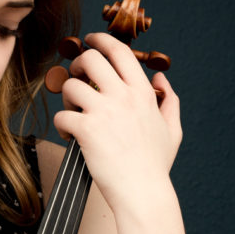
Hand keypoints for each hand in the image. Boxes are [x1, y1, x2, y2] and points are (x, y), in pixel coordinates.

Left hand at [53, 32, 181, 214]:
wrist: (143, 192)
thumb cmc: (155, 166)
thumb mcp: (172, 130)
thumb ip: (169, 101)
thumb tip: (160, 79)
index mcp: (142, 93)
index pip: (119, 52)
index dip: (101, 40)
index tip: (91, 41)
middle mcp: (123, 97)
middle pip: (90, 59)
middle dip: (77, 63)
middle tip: (75, 76)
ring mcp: (104, 112)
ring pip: (72, 86)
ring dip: (67, 97)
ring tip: (73, 112)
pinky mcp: (86, 130)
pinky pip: (63, 116)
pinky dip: (62, 124)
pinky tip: (69, 134)